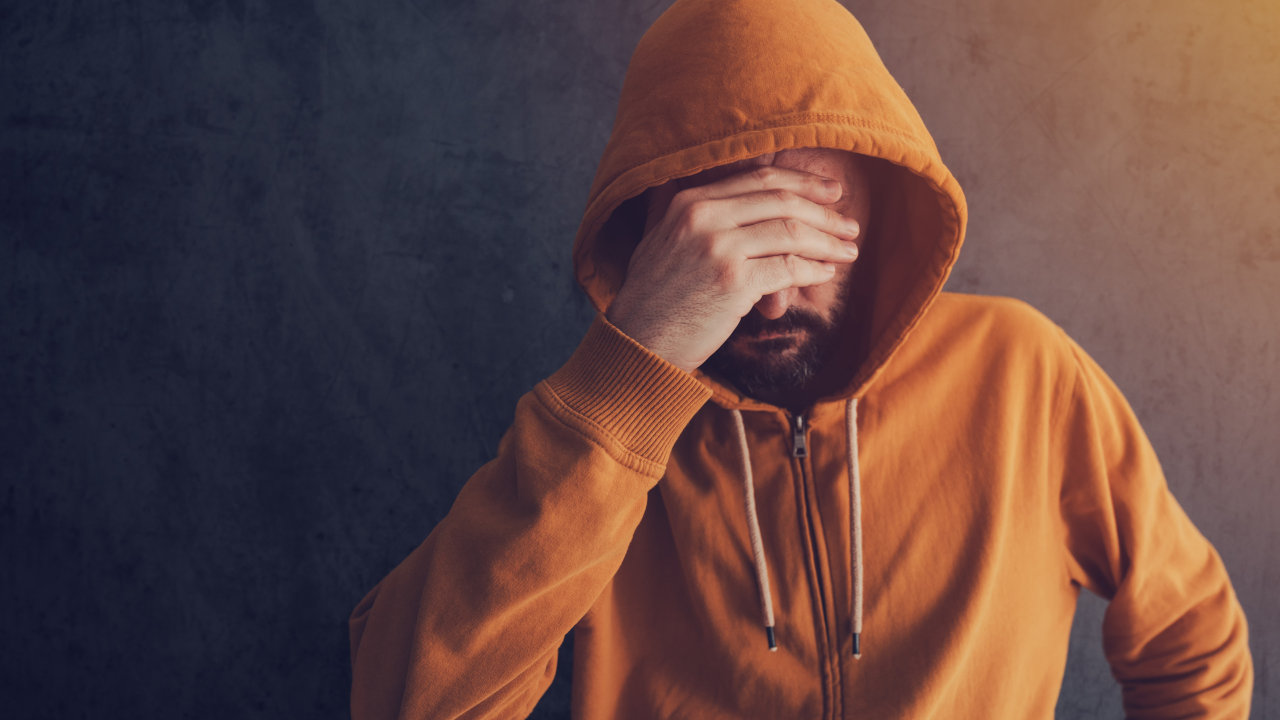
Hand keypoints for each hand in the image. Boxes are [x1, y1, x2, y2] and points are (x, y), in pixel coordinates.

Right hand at [605, 165, 861, 371]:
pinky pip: (788, 268)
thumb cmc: (656, 299)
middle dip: (824, 211)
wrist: (638, 343)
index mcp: (689, 201)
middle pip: (781, 200)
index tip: (830, 191)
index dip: (802, 182)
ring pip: (791, 232)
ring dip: (828, 242)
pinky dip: (813, 271)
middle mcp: (703, 216)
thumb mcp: (663, 241)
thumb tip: (738, 203)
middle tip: (850, 224)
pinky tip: (825, 274)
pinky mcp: (732, 282)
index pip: (759, 178)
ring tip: (849, 251)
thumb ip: (694, 216)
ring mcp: (718, 248)